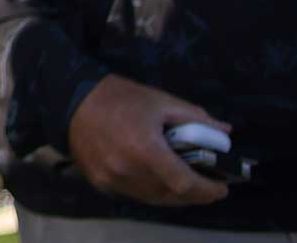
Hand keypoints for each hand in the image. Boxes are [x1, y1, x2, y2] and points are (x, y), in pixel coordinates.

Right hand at [66, 74, 230, 205]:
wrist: (71, 100)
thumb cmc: (119, 97)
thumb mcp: (160, 100)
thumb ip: (194, 117)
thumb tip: (225, 131)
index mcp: (144, 149)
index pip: (183, 183)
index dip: (207, 189)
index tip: (223, 186)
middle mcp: (127, 171)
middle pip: (170, 196)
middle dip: (195, 194)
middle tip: (209, 185)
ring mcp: (112, 180)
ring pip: (153, 199)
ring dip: (175, 196)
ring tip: (188, 183)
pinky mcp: (101, 183)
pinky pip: (135, 194)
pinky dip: (153, 191)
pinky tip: (160, 179)